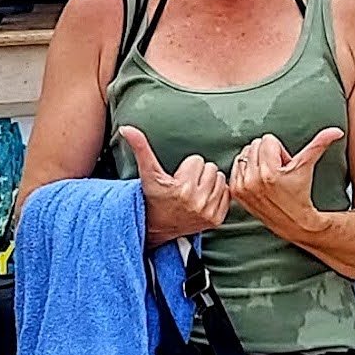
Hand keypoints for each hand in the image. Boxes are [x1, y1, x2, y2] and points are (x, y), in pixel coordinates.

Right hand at [118, 126, 230, 247]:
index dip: (187, 168)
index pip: (198, 161)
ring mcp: (208, 212)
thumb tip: (127, 128)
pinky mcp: (216, 219)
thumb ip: (140, 147)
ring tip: (195, 191)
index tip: (177, 179)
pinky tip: (204, 200)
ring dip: (210, 183)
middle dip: (199, 174)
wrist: (158, 226)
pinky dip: (218, 195)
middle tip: (187, 185)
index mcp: (182, 188)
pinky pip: (227, 194)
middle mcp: (197, 202)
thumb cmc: (154, 196)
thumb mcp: (148, 172)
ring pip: (221, 180)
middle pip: (211, 169)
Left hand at [229, 129, 346, 241]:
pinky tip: (257, 181)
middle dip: (267, 155)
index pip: (267, 140)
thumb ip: (320, 144)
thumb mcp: (307, 166)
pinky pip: (236, 166)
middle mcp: (253, 179)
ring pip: (244, 154)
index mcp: (269, 172)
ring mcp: (243, 187)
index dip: (279, 151)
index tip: (285, 166)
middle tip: (277, 172)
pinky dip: (246, 170)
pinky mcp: (236, 192)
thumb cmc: (300, 192)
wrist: (292, 221)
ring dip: (256, 162)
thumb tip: (337, 131)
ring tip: (268, 177)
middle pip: (254, 145)